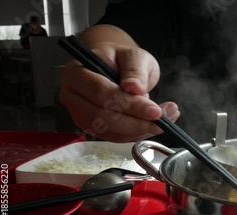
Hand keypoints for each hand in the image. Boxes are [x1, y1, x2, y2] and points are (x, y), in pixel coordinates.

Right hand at [60, 42, 179, 141]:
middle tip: (161, 121)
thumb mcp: (133, 55)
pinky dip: (137, 134)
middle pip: (101, 118)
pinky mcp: (94, 128)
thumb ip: (135, 70)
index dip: (129, 105)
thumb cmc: (121, 59)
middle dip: (135, 123)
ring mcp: (81, 115)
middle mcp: (73, 97)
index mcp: (77, 74)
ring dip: (139, 131)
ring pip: (110, 132)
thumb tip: (135, 88)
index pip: (101, 93)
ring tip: (163, 122)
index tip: (155, 111)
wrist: (114, 66)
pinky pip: (116, 137)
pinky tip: (153, 125)